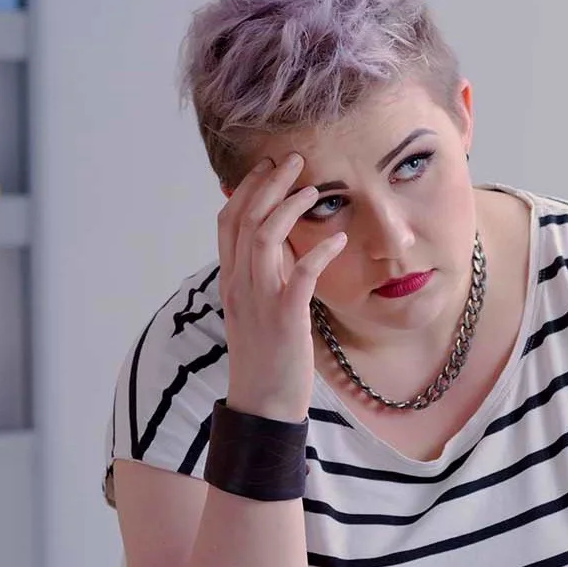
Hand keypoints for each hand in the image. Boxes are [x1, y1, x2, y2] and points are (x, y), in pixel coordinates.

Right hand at [217, 154, 346, 421]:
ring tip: (315, 191)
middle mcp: (239, 286)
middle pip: (245, 220)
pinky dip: (318, 253)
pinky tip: (339, 240)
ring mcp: (259, 302)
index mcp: (231, 281)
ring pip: (264, 239)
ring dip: (290, 208)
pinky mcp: (284, 321)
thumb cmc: (265, 358)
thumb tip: (280, 246)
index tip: (267, 165)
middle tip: (294, 160)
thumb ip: (261, 277)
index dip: (246, 188)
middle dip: (269, 184)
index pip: (228, 221)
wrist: (262, 406)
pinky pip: (299, 277)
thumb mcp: (254, 311)